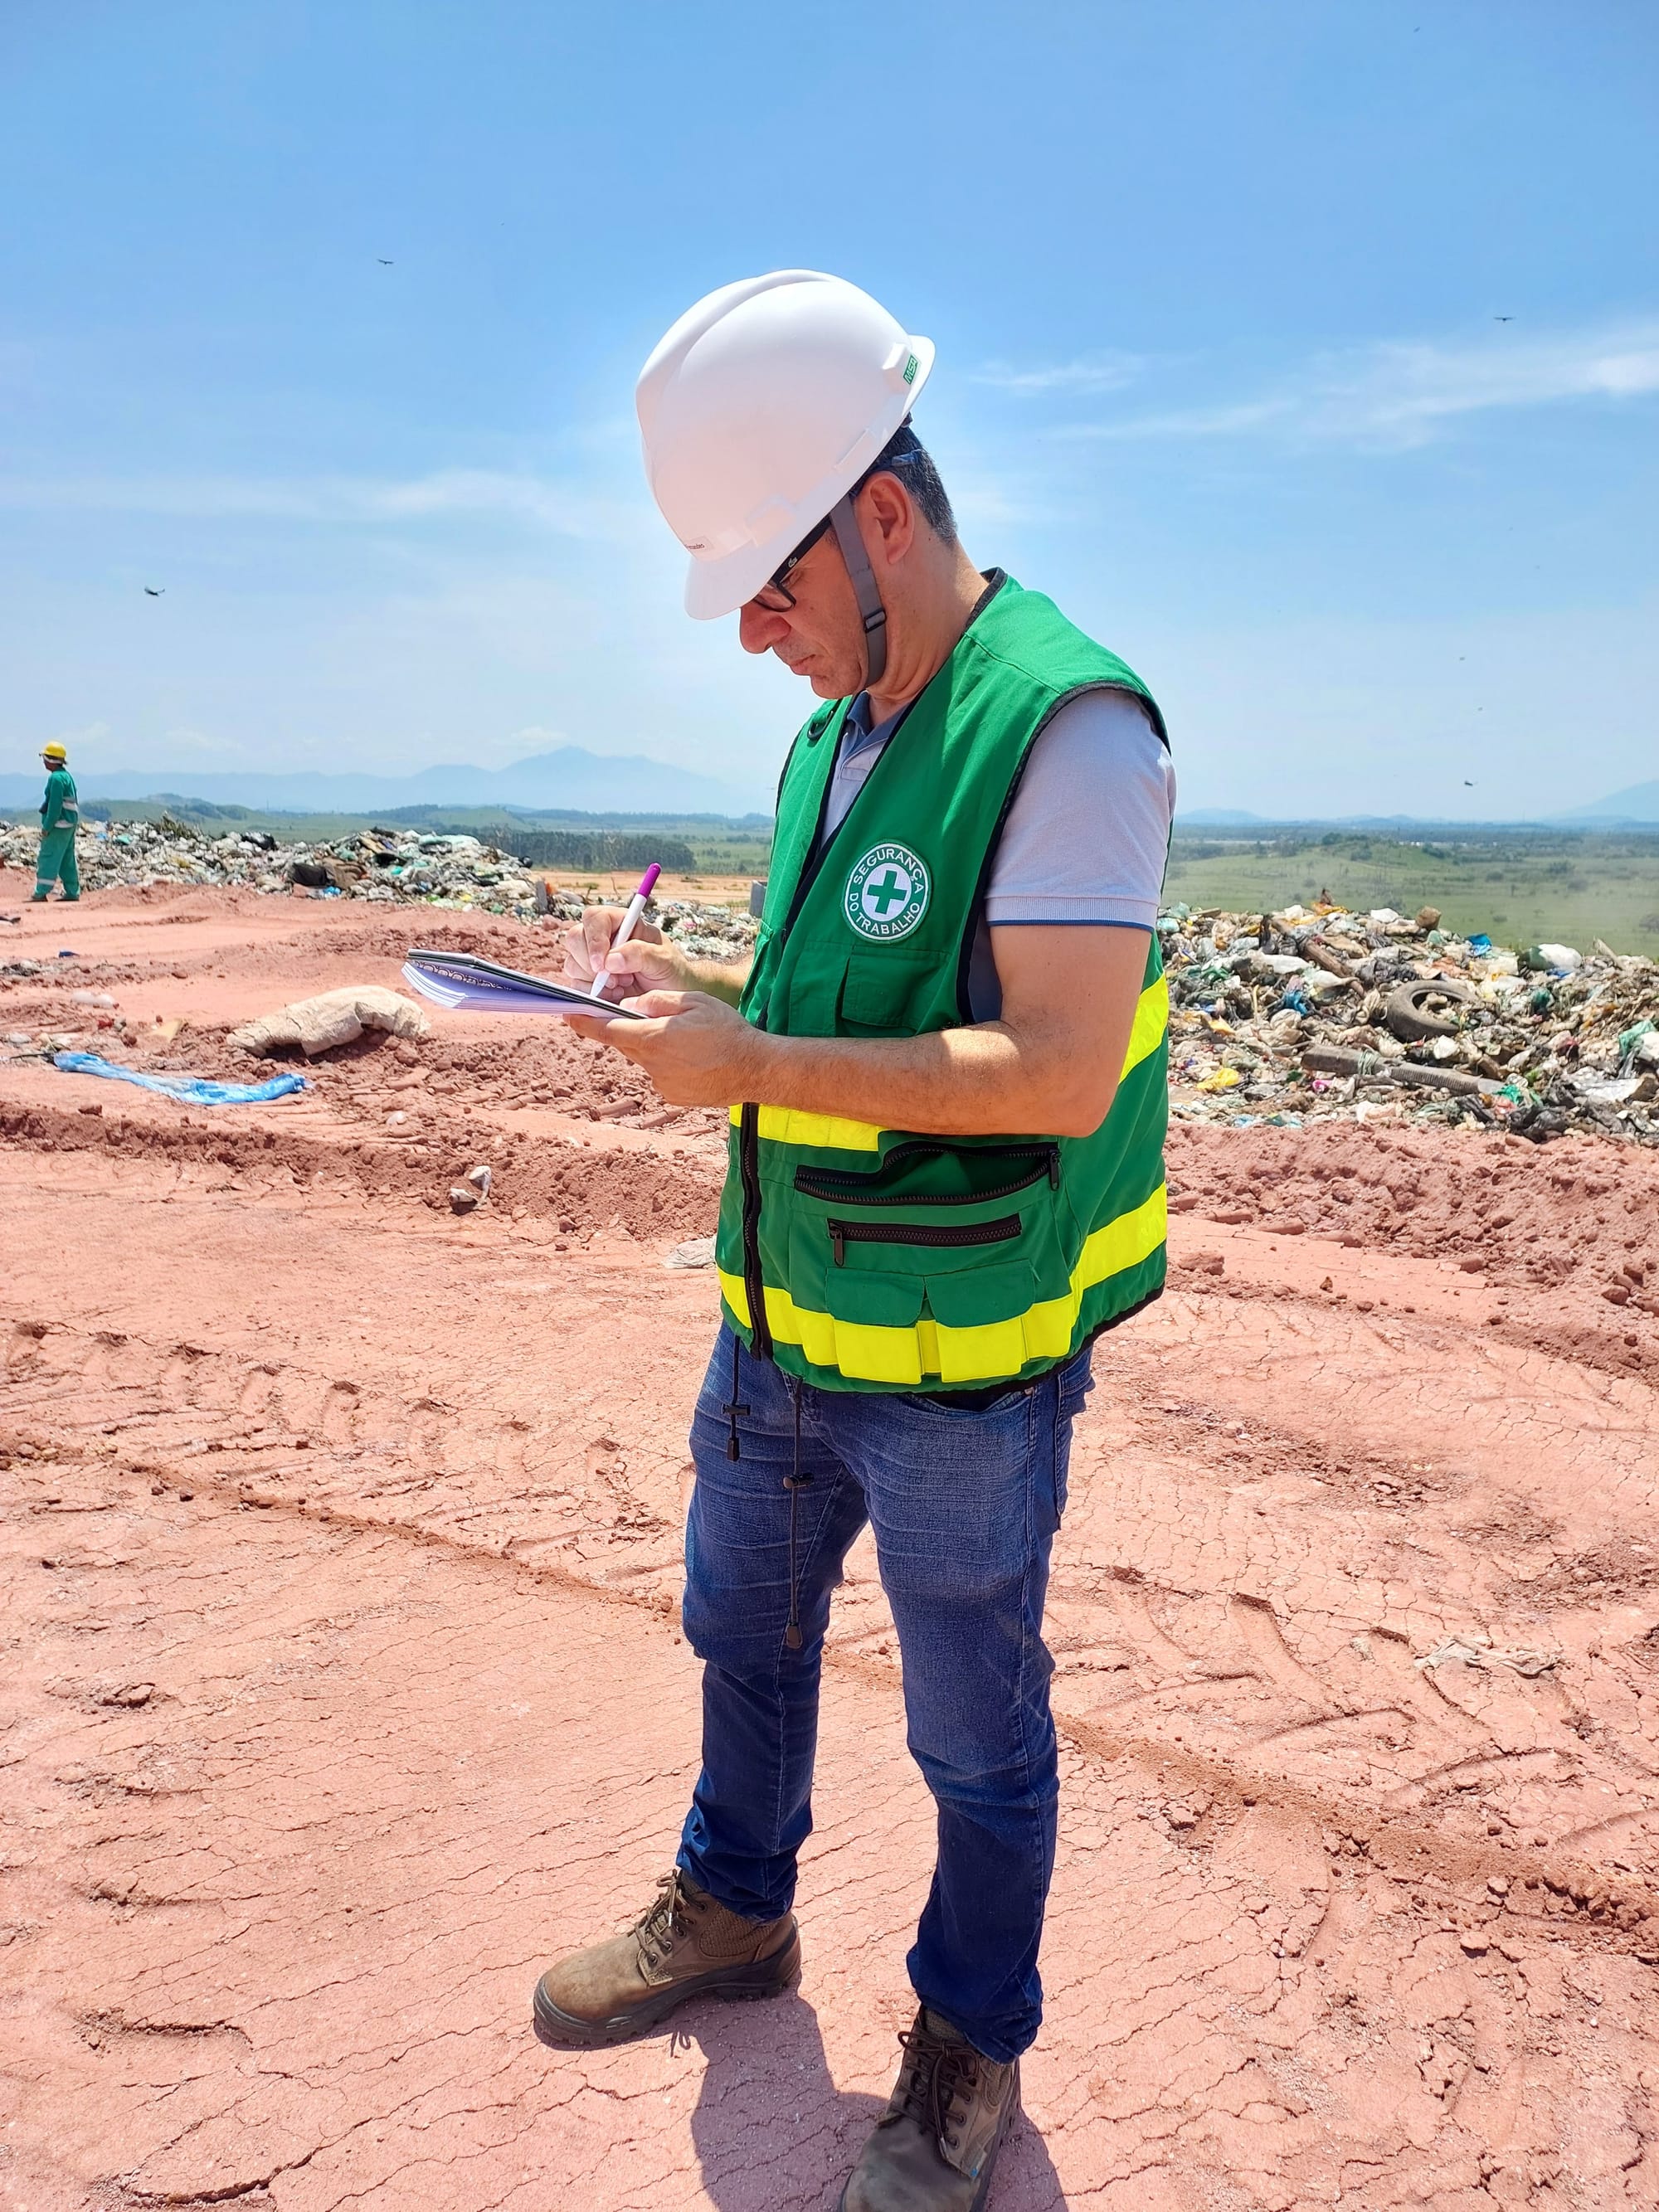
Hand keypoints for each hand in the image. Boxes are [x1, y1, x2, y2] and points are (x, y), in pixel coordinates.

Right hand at [562, 905, 689, 1003]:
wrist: (671, 998)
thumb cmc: (671, 973)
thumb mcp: (665, 961)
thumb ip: (640, 954)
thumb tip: (610, 960)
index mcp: (622, 923)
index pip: (595, 918)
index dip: (594, 939)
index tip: (602, 964)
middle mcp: (604, 938)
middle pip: (575, 938)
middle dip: (589, 962)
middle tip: (614, 980)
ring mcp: (593, 960)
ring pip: (572, 963)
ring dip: (593, 981)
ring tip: (622, 986)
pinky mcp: (589, 981)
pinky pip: (575, 985)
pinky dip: (591, 994)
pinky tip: (615, 995)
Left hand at [565, 990, 771, 1106]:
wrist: (756, 1070)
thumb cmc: (728, 1031)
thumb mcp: (694, 1002)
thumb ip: (657, 1003)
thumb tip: (631, 1006)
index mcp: (653, 1038)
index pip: (606, 1031)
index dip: (583, 1022)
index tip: (566, 1014)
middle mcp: (651, 1065)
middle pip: (627, 1043)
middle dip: (633, 1030)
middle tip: (658, 1020)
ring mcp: (662, 1083)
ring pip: (646, 1059)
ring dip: (657, 1047)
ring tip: (690, 1042)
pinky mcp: (673, 1095)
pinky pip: (661, 1074)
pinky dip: (671, 1064)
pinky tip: (695, 1059)